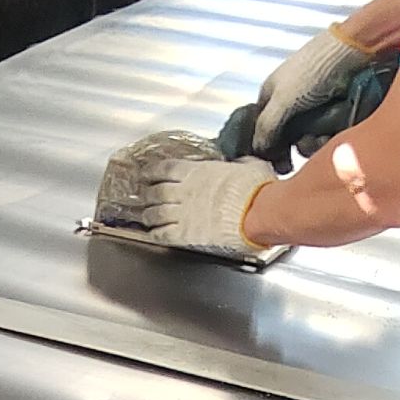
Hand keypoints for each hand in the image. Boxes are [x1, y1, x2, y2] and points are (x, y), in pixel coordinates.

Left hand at [143, 159, 278, 259]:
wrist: (256, 212)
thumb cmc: (255, 189)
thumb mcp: (249, 167)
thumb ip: (241, 165)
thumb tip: (244, 164)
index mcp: (198, 172)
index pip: (166, 168)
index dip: (152, 171)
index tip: (147, 173)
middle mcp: (186, 191)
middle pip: (156, 191)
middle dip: (147, 194)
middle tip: (143, 196)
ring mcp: (184, 213)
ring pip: (156, 213)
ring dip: (148, 215)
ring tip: (146, 216)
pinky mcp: (188, 234)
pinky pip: (164, 234)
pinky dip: (156, 235)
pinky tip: (153, 235)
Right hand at [251, 25, 373, 154]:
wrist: (355, 54)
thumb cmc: (314, 71)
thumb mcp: (283, 98)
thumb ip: (267, 127)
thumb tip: (257, 150)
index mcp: (271, 94)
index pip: (258, 127)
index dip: (263, 146)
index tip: (269, 162)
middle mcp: (289, 104)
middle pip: (282, 139)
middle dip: (287, 150)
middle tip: (289, 164)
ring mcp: (312, 111)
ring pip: (304, 140)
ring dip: (310, 144)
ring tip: (319, 140)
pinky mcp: (332, 115)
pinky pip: (324, 136)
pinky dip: (327, 138)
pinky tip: (331, 136)